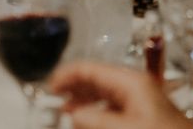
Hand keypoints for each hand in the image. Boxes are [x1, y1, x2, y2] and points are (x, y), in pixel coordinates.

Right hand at [50, 61, 192, 128]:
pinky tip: (88, 120)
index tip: (50, 86)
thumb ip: (96, 120)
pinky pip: (113, 108)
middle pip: (98, 79)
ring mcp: (141, 100)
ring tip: (65, 110)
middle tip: (53, 98)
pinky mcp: (143, 114)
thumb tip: (74, 114)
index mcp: (132, 81)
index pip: (92, 69)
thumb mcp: (124, 126)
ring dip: (84, 102)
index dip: (68, 75)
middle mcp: (136, 86)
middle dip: (74, 89)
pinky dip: (97, 112)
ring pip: (105, 95)